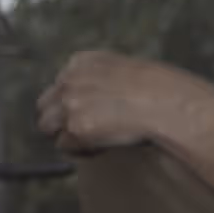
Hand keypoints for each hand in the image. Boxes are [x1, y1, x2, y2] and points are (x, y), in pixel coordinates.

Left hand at [36, 49, 195, 153]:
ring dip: (66, 135)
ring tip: (94, 140)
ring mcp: (70, 103)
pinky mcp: (77, 128)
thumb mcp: (127, 71)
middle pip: (45, 105)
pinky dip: (80, 150)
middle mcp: (70, 79)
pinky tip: (102, 147)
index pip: (60, 85)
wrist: (168, 103)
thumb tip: (97, 103)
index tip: (93, 112)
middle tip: (87, 131)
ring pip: (47, 126)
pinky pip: (65, 146)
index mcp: (82, 61)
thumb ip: (102, 80)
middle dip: (60, 119)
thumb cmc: (161, 90)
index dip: (73, 103)